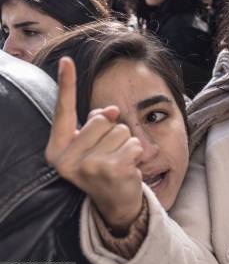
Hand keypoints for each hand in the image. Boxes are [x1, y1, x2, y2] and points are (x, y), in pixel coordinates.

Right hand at [46, 57, 143, 233]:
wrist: (116, 204)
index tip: (66, 59)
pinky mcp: (111, 170)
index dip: (66, 84)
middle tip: (108, 155)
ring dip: (126, 144)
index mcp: (57, 149)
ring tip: (118, 162)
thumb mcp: (92, 145)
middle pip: (102, 120)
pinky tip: (128, 169)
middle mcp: (66, 159)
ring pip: (121, 131)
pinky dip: (136, 154)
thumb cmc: (103, 166)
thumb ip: (96, 122)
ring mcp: (88, 166)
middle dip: (113, 133)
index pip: (63, 111)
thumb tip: (111, 110)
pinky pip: (133, 144)